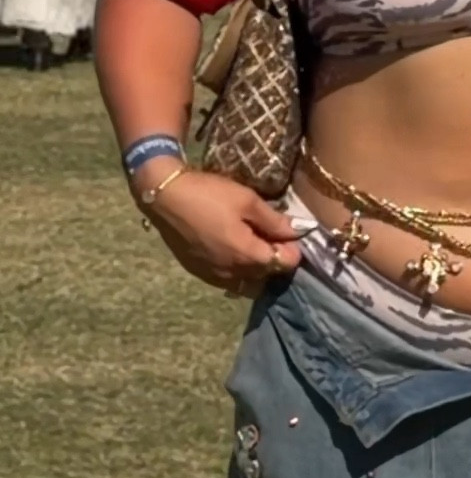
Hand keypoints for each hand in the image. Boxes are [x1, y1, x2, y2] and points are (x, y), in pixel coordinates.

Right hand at [141, 167, 302, 295]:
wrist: (165, 197)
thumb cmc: (209, 195)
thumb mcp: (247, 200)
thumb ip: (274, 221)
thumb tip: (298, 232)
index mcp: (248, 255)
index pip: (285, 264)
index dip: (291, 248)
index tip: (287, 231)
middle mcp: (233, 273)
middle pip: (268, 275)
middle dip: (275, 258)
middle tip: (271, 233)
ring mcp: (214, 276)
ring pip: (248, 283)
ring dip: (256, 268)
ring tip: (252, 243)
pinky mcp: (199, 273)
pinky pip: (228, 280)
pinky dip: (237, 270)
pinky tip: (232, 248)